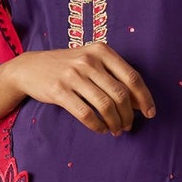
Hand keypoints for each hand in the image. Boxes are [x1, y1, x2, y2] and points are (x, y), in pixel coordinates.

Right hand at [0, 45, 155, 134]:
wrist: (30, 67)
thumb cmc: (67, 66)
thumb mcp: (90, 60)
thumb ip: (113, 75)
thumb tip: (139, 101)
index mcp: (101, 51)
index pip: (132, 77)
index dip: (144, 98)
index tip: (150, 113)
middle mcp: (88, 60)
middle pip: (121, 94)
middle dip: (129, 115)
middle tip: (128, 126)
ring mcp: (73, 75)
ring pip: (105, 106)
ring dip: (115, 123)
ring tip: (116, 130)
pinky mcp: (59, 91)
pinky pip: (86, 114)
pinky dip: (97, 126)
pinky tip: (100, 129)